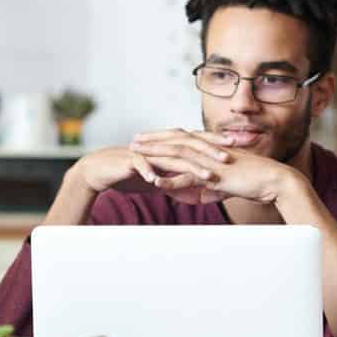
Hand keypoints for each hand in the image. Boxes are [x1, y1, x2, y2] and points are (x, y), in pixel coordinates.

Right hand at [69, 133, 232, 199]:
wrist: (100, 171)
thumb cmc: (129, 174)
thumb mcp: (158, 182)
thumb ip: (177, 185)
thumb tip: (197, 196)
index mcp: (168, 147)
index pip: (197, 141)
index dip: (216, 142)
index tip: (237, 146)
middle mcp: (159, 145)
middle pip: (189, 145)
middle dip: (210, 151)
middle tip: (229, 158)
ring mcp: (145, 152)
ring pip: (170, 156)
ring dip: (190, 166)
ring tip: (206, 176)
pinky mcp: (129, 161)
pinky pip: (142, 165)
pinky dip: (150, 172)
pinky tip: (159, 181)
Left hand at [129, 129, 300, 205]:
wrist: (275, 181)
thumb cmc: (255, 182)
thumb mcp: (228, 186)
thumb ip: (212, 190)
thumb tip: (201, 197)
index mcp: (211, 149)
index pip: (183, 139)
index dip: (164, 138)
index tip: (147, 138)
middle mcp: (209, 151)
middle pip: (176, 141)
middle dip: (153, 140)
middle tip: (134, 140)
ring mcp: (212, 162)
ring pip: (178, 155)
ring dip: (156, 155)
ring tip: (137, 156)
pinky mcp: (217, 175)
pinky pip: (191, 178)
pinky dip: (173, 181)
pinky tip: (157, 183)